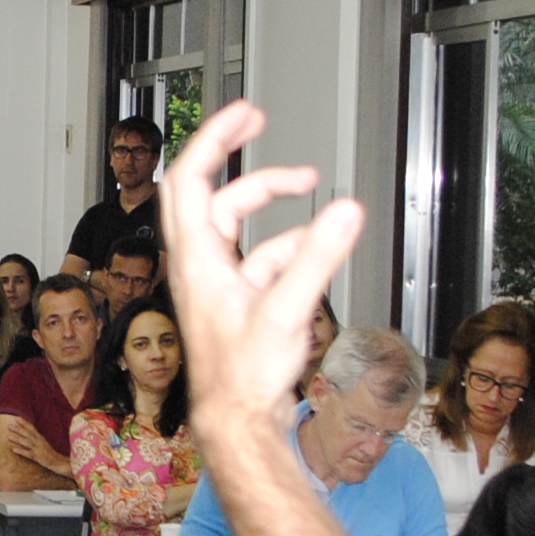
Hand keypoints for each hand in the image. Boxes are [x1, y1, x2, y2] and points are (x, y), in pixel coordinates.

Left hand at [153, 102, 363, 477]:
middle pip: (209, 192)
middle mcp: (202, 264)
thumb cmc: (243, 376)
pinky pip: (261, 256)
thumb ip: (317, 258)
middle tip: (256, 123)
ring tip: (308, 184)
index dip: (212, 140)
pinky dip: (287, 243)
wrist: (239, 421)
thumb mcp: (286, 310)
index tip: (241, 114)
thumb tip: (345, 211)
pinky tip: (315, 247)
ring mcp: (219, 281)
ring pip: (238, 223)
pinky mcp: (239, 299)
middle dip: (233, 155)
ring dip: (270, 199)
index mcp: (198, 258)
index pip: (189, 180)